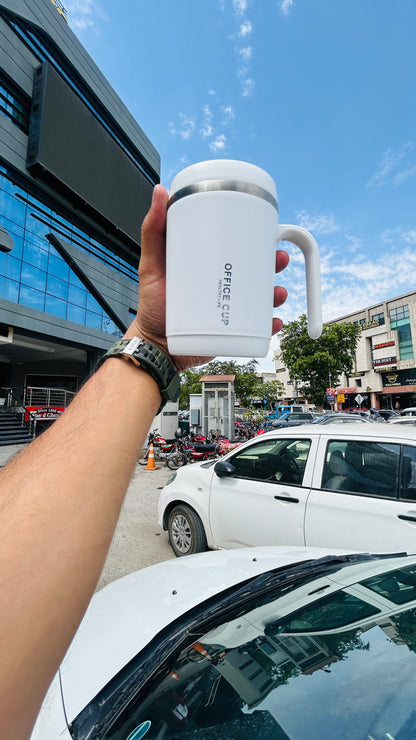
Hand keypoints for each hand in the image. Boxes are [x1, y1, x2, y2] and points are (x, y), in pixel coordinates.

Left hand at [126, 184, 288, 371]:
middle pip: (256, 270)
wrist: (157, 347)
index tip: (268, 229)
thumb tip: (160, 192)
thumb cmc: (152, 306)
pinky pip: (257, 326)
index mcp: (208, 266)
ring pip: (261, 297)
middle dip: (274, 263)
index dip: (256, 238)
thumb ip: (153, 231)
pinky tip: (274, 321)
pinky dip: (270, 323)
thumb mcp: (151, 264)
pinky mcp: (231, 330)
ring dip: (276, 292)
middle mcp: (222, 285)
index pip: (237, 247)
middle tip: (279, 258)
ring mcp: (228, 308)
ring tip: (278, 292)